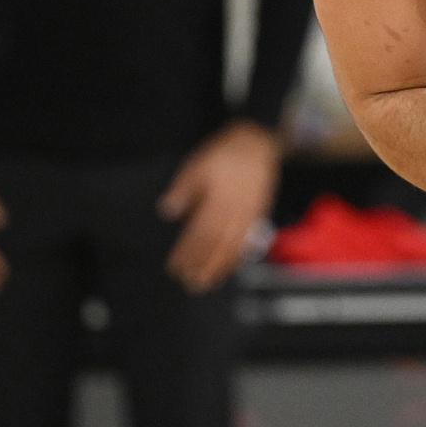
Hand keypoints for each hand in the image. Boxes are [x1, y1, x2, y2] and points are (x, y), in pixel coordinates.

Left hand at [158, 120, 282, 293]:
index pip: (198, 234)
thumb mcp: (197, 165)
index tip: (176, 266)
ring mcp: (248, 215)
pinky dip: (238, 257)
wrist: (257, 143)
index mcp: (216, 200)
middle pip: (215, 245)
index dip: (187, 253)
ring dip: (219, 267)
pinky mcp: (258, 215)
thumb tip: (167, 211)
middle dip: (201, 266)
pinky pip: (248, 241)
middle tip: (190, 283)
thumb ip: (183, 190)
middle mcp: (233, 212)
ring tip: (207, 282)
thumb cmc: (225, 153)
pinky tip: (230, 266)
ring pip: (232, 247)